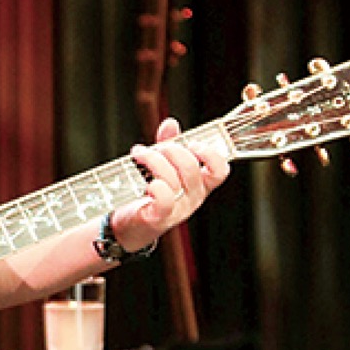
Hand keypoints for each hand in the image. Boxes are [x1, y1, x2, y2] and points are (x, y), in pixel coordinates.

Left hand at [108, 117, 230, 252]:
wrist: (129, 226)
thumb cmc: (149, 196)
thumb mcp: (162, 167)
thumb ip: (169, 145)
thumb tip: (170, 124)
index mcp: (199, 184)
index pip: (220, 170)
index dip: (211, 154)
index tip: (193, 143)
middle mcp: (192, 197)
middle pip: (191, 168)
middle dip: (172, 150)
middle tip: (156, 147)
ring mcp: (178, 209)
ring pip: (173, 179)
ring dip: (153, 161)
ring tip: (139, 155)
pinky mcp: (159, 218)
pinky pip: (164, 199)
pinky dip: (156, 187)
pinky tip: (146, 182)